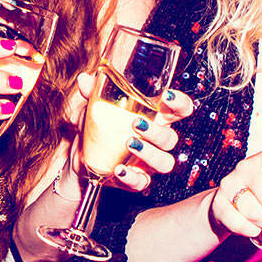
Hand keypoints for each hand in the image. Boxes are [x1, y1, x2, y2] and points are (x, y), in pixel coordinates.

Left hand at [68, 72, 193, 191]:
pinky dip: (132, 177)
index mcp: (154, 118)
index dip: (181, 103)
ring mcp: (148, 163)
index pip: (179, 110)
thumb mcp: (94, 108)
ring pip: (165, 162)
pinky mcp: (136, 180)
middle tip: (137, 123)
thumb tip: (85, 79)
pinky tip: (118, 169)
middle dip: (157, 131)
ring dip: (149, 153)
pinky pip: (142, 182)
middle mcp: (156, 142)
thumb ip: (92, 93)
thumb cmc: (97, 128)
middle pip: (171, 138)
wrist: (81, 158)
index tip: (168, 96)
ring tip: (129, 143)